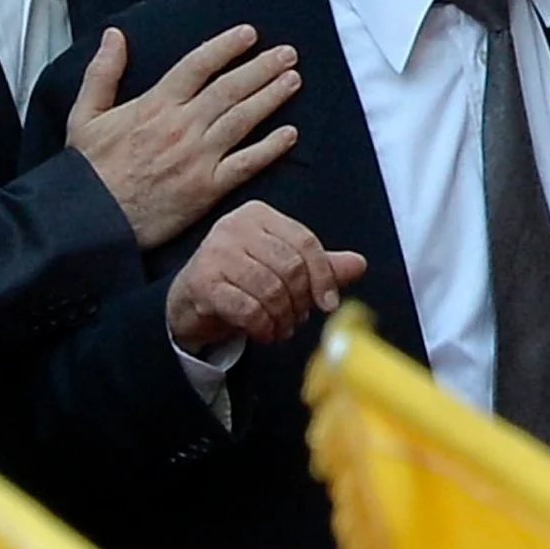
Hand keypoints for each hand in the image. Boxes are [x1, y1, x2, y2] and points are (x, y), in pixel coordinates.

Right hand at [66, 23, 304, 247]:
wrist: (89, 219)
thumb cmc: (87, 169)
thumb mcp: (85, 115)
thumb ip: (103, 73)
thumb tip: (114, 35)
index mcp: (155, 105)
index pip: (198, 65)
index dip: (227, 47)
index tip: (250, 34)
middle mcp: (182, 126)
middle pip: (230, 88)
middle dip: (262, 68)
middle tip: (289, 53)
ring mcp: (198, 157)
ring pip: (243, 119)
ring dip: (272, 97)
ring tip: (294, 80)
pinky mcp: (208, 188)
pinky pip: (247, 163)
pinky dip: (271, 148)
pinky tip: (291, 134)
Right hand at [161, 202, 364, 354]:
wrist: (190, 304)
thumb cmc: (241, 282)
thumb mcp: (283, 271)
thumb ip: (320, 267)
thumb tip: (359, 264)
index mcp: (259, 215)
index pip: (305, 242)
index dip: (323, 277)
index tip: (329, 304)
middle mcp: (234, 226)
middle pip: (290, 267)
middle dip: (300, 301)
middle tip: (298, 319)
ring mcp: (215, 252)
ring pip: (271, 289)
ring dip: (283, 317)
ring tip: (281, 328)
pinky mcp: (202, 281)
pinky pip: (248, 308)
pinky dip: (263, 326)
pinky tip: (263, 332)